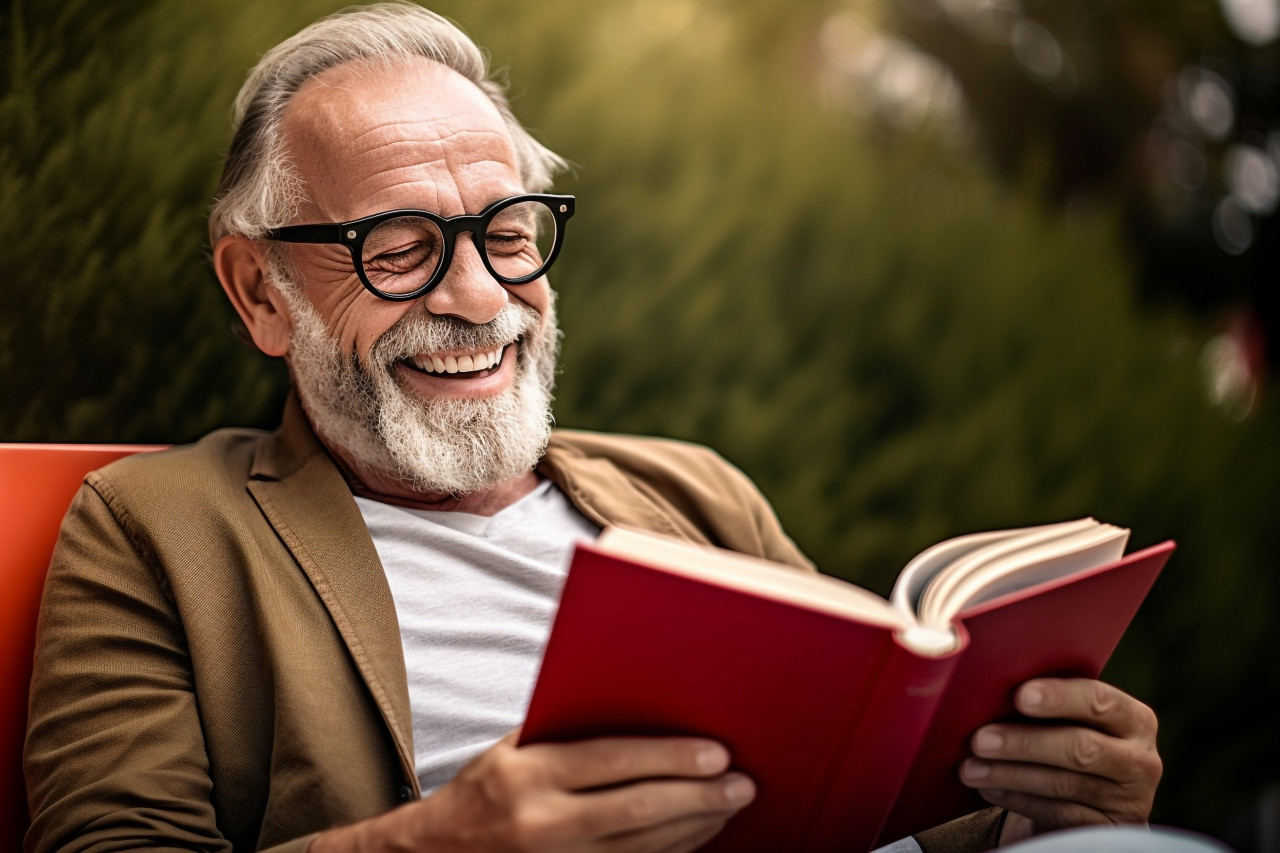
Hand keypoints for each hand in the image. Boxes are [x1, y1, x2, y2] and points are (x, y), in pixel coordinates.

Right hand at [310, 730, 754, 851]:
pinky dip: (671, 852)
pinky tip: (697, 835)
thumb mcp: (512, 748)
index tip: (716, 752)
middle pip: (638, 811)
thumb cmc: (485, 787)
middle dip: (698, 797)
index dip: (670, 758)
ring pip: (643, 848)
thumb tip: (645, 709)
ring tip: (730, 806)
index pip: (613, 762)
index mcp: (528, 776)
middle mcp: (542, 824)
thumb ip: (567, 733)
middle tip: (742, 783)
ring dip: (695, 828)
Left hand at [957, 678, 1160, 845]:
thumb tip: (990, 686)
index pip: (1099, 700)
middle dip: (1024, 742)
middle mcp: (1140, 759)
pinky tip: (989, 789)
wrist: (1090, 802)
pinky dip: (1018, 799)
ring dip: (1010, 774)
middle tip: (979, 739)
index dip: (1060, 697)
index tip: (1020, 696)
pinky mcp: (1107, 830)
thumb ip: (1047, 704)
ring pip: (1064, 785)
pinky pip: (1059, 814)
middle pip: (1081, 748)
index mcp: (1132, 718)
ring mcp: (1128, 800)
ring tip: (970, 768)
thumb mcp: (1068, 721)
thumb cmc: (1067, 741)